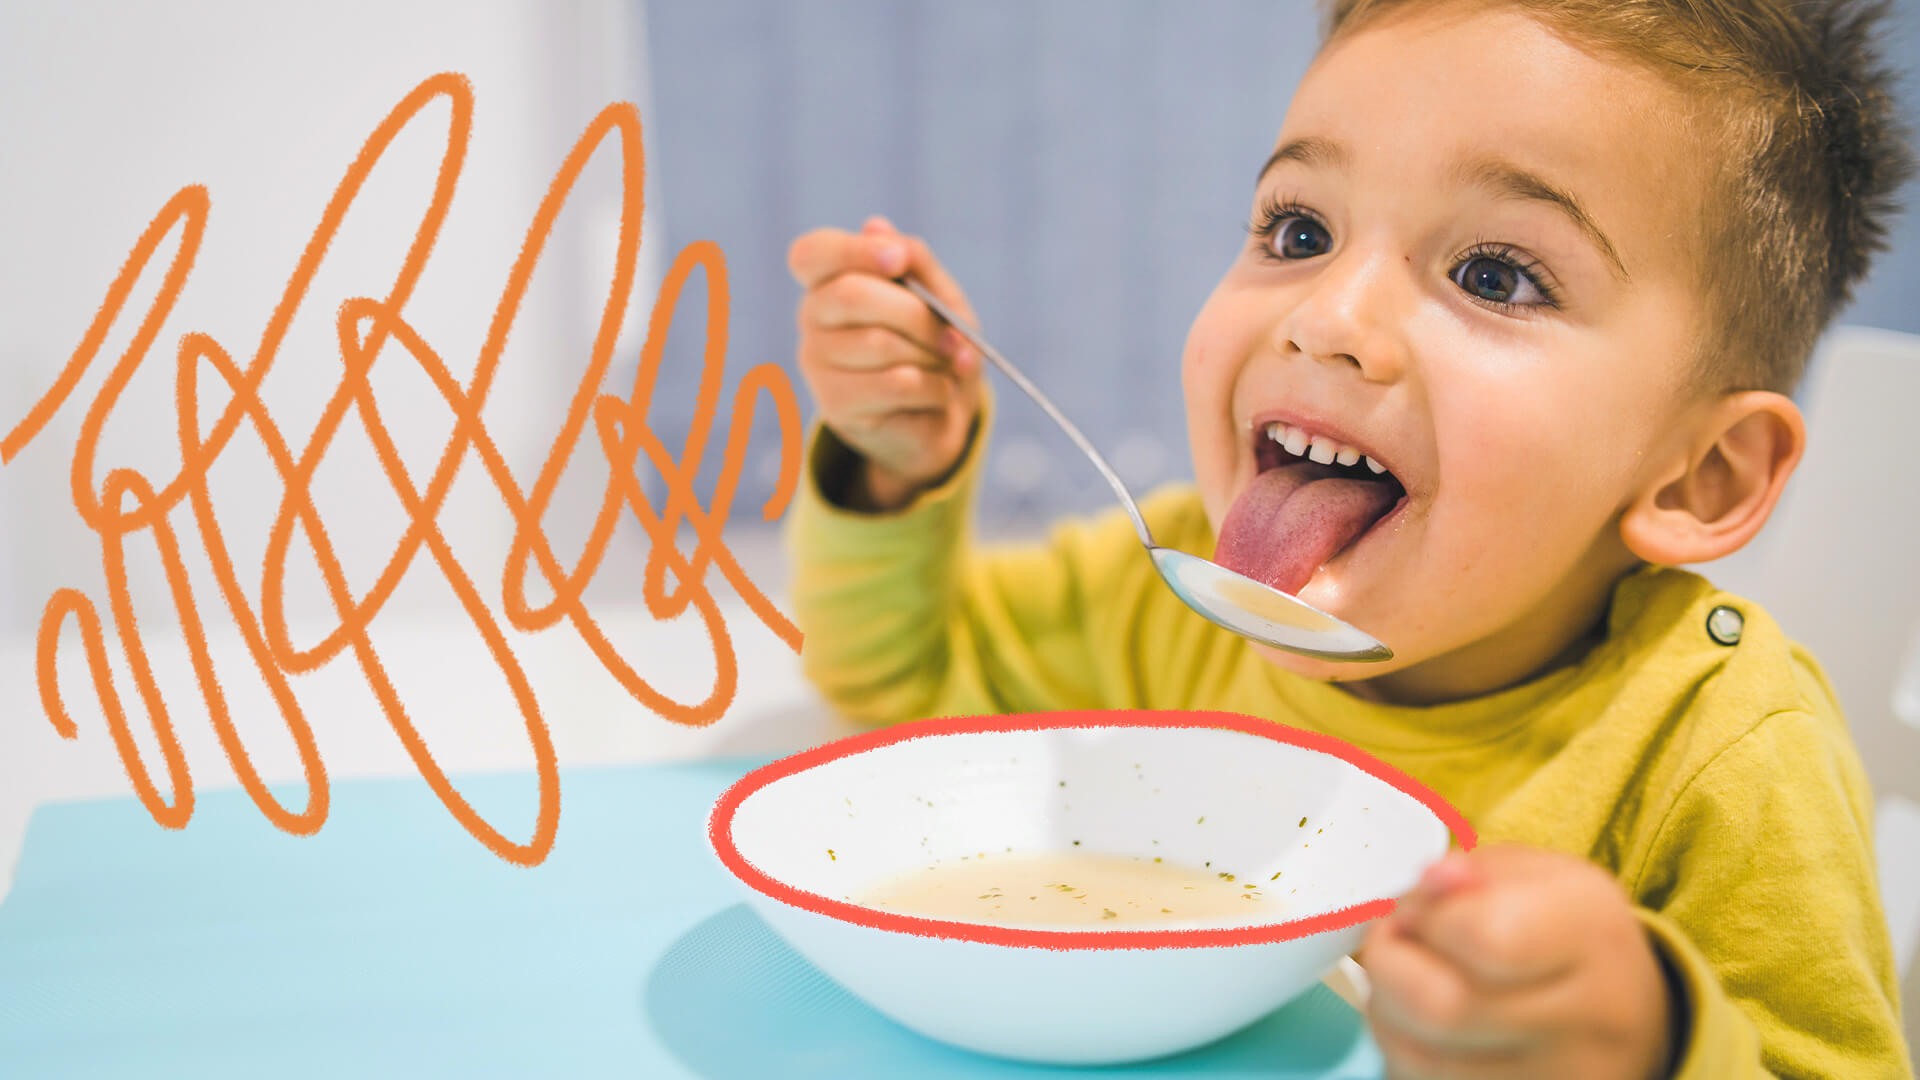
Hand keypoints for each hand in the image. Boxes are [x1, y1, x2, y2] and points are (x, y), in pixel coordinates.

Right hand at [788, 216, 982, 510]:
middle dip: (916, 314)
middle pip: (852, 295)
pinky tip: (942, 390)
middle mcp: (812, 317)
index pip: (811, 254)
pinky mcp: (836, 406)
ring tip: (952, 364)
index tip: (897, 260)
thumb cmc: (932, 343)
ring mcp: (818, 363)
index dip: (852, 251)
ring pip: (879, 344)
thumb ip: (915, 260)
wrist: (937, 413)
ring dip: (933, 354)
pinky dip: (935, 386)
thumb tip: (876, 226)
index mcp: (828, 280)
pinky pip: (896, 384)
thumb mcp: (937, 295)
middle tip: (954, 333)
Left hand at [1360, 846, 1679, 1079]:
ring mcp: (1557, 1078)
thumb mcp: (1541, 875)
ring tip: (1409, 981)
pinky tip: (1422, 1025)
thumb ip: (1474, 872)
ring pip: (1419, 1059)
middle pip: (1441, 1009)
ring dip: (1387, 1011)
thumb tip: (1430, 883)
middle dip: (1389, 966)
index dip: (1426, 917)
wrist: (1628, 1016)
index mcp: (1591, 933)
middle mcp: (1587, 1018)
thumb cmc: (1571, 936)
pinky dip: (1404, 1050)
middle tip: (1395, 942)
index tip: (1418, 907)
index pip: (1483, 935)